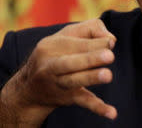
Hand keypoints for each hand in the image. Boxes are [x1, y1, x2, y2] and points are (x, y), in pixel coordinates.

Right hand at [0, 19, 116, 126]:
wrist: (29, 88)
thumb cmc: (57, 53)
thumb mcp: (67, 35)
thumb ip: (91, 29)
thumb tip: (111, 39)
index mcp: (51, 46)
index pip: (74, 42)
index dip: (95, 42)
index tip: (111, 42)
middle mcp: (50, 66)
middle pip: (69, 62)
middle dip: (89, 58)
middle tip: (110, 56)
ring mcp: (58, 84)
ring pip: (74, 81)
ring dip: (91, 78)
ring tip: (108, 75)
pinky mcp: (68, 99)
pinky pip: (83, 102)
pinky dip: (98, 108)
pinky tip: (112, 113)